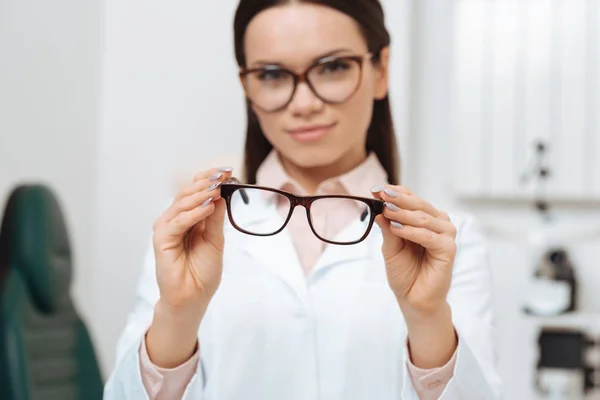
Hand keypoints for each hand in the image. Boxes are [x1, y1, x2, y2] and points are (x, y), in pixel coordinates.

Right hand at [147, 167, 232, 367]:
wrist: (193, 297)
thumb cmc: (203, 271)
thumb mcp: (215, 240)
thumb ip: (215, 218)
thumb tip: (222, 192)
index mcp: (190, 217)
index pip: (198, 191)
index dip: (211, 178)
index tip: (228, 170)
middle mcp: (176, 219)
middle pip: (188, 193)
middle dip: (207, 182)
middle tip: (223, 174)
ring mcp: (167, 228)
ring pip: (181, 204)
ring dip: (200, 194)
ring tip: (217, 188)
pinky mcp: (161, 239)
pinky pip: (177, 222)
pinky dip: (192, 214)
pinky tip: (207, 207)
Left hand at [371, 185, 456, 317]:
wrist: (413, 298)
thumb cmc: (404, 272)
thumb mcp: (390, 248)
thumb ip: (388, 229)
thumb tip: (380, 209)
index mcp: (424, 219)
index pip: (411, 198)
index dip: (395, 192)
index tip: (376, 190)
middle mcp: (437, 223)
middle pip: (419, 205)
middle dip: (398, 199)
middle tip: (382, 195)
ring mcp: (445, 235)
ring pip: (424, 218)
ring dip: (404, 214)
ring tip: (387, 211)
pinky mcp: (449, 249)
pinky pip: (429, 236)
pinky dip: (412, 231)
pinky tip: (397, 228)